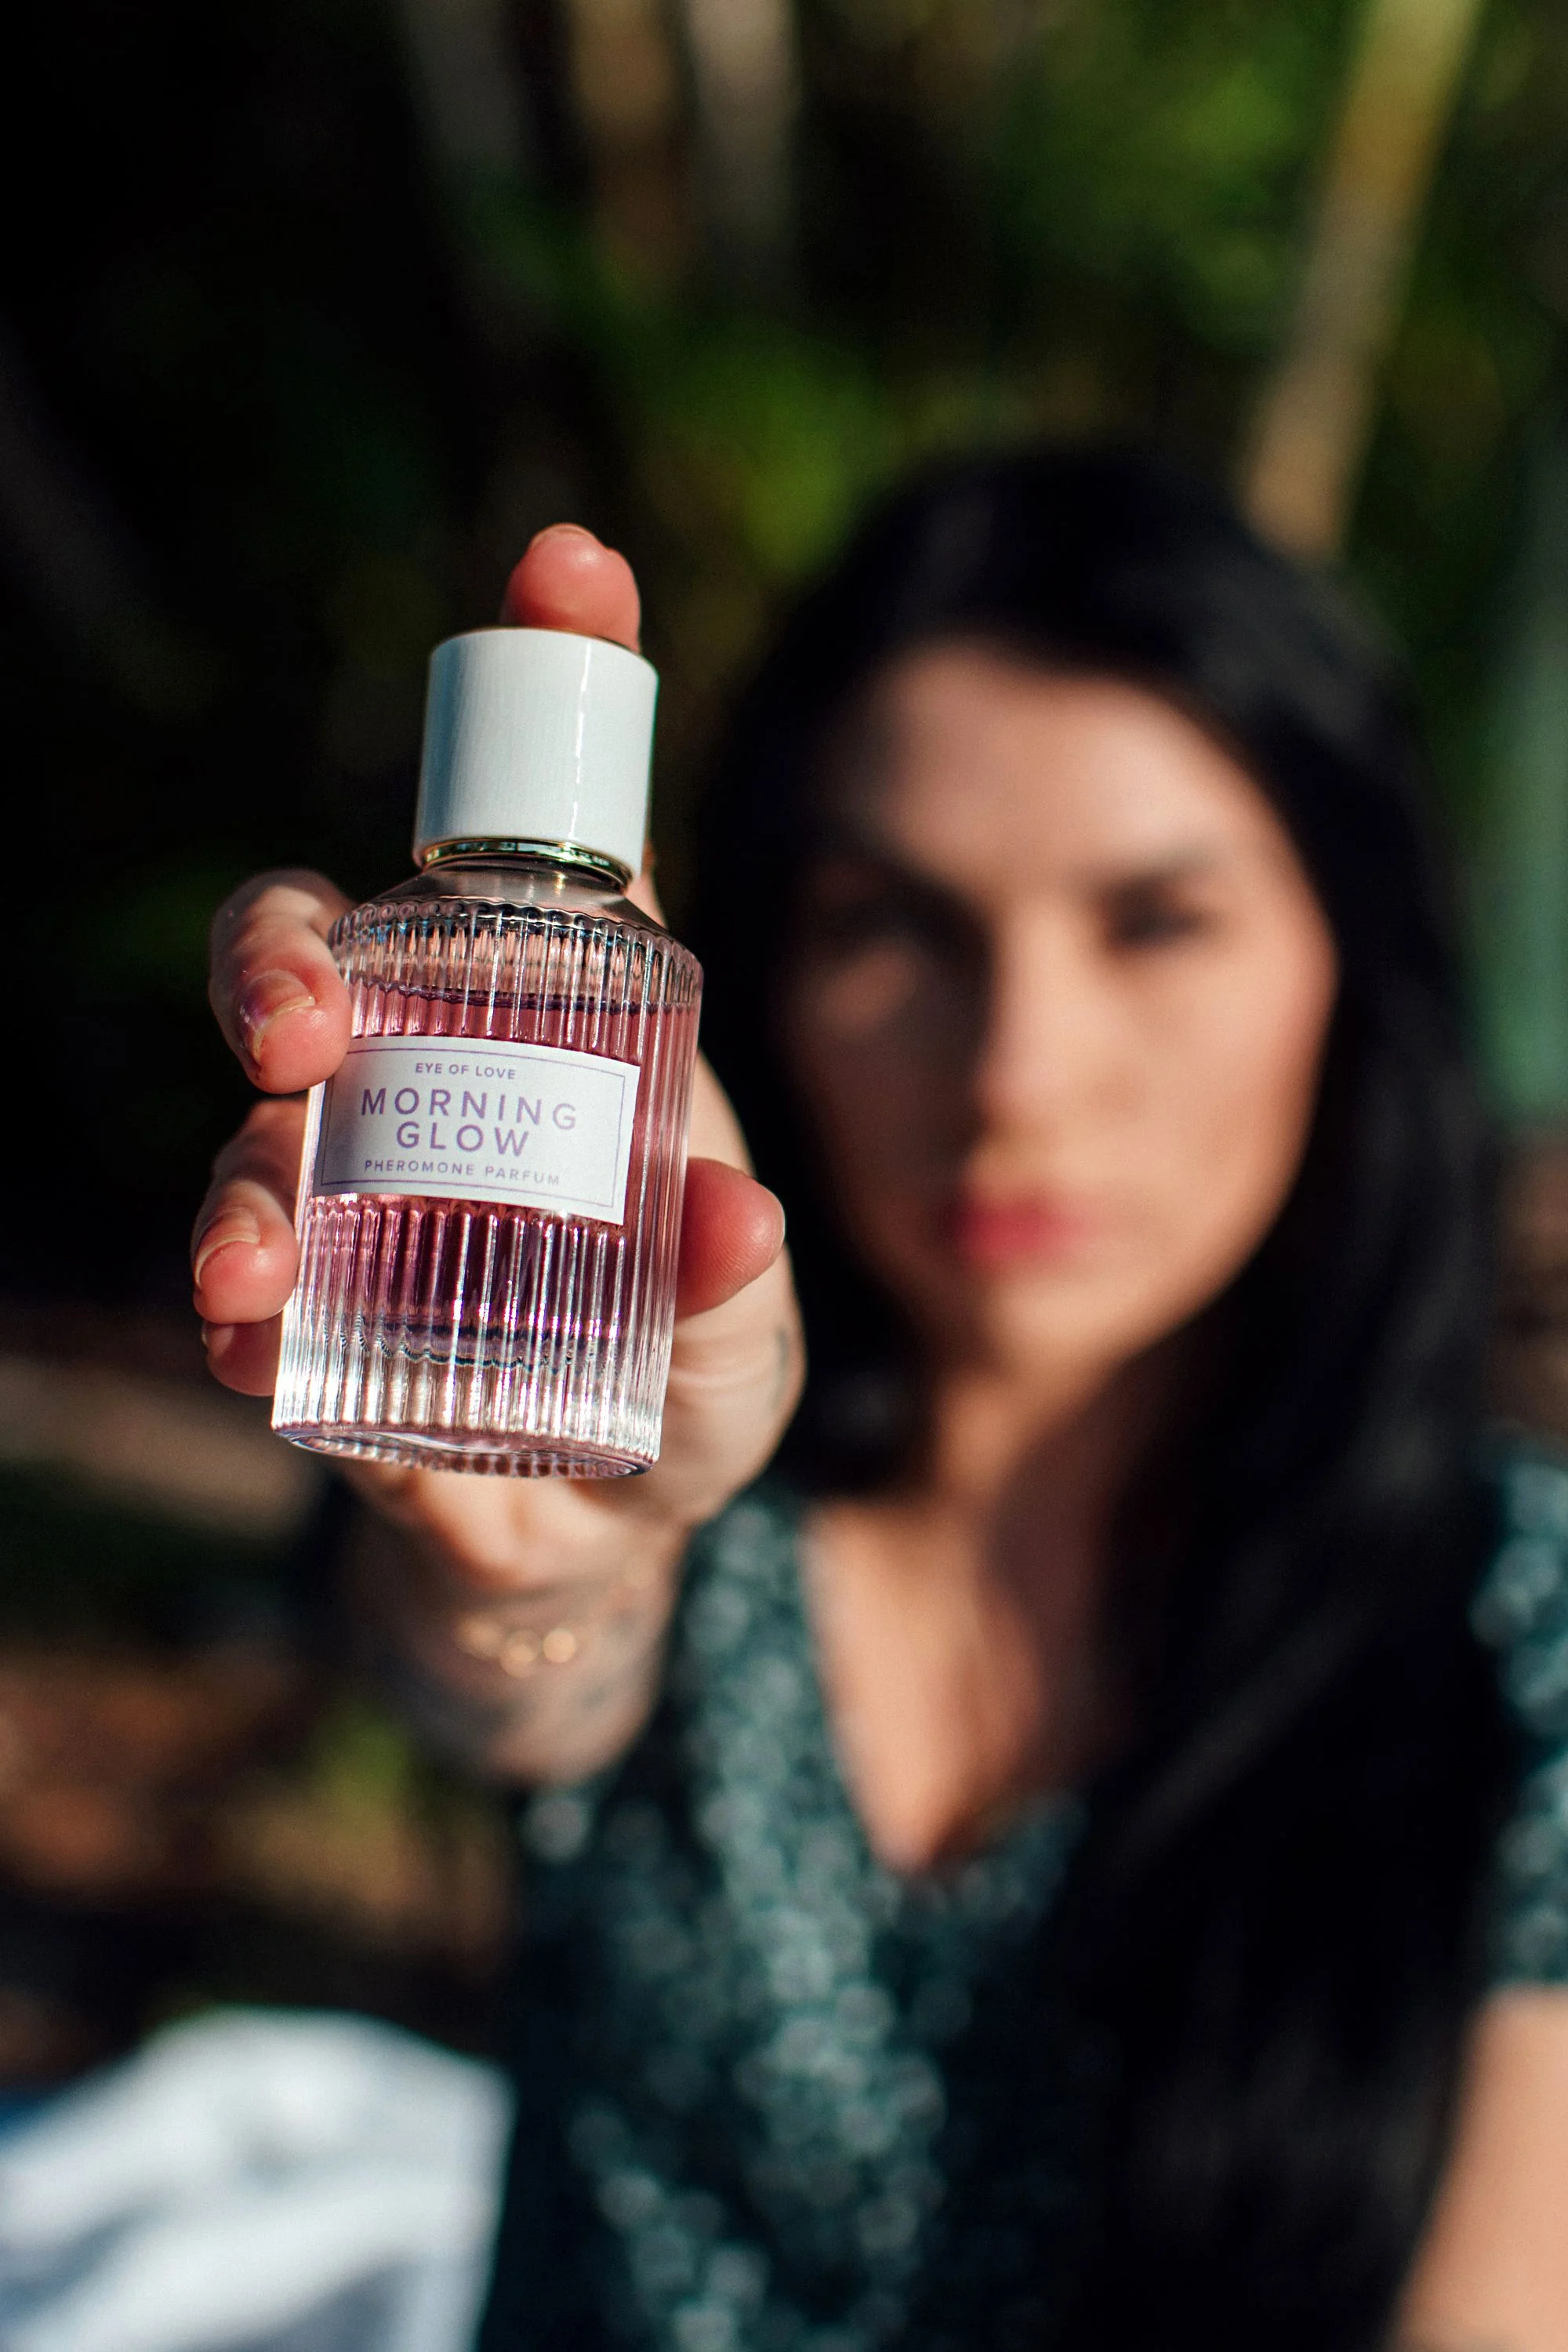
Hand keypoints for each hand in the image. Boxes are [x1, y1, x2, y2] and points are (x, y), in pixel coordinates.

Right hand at [192, 525, 802, 1778]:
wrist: (608, 1520)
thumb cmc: (686, 1370)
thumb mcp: (747, 1325)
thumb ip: (744, 1281)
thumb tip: (738, 1214)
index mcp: (547, 1025)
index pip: (531, 835)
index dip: (543, 685)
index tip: (572, 566)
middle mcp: (418, 1083)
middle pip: (306, 955)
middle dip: (280, 961)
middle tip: (297, 1017)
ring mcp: (343, 1199)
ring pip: (251, 1137)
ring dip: (241, 1183)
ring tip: (264, 1264)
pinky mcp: (301, 1329)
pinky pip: (249, 1303)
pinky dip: (252, 1326)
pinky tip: (271, 1354)